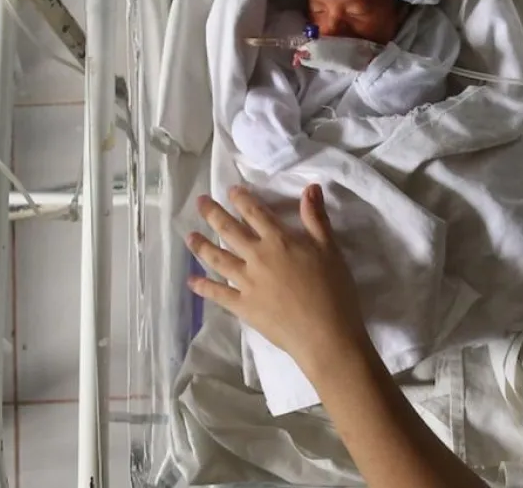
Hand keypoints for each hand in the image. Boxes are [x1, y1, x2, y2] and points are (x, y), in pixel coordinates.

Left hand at [186, 184, 368, 373]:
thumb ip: (316, 218)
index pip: (255, 213)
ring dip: (201, 245)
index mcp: (278, 241)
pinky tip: (191, 281)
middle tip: (199, 202)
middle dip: (212, 213)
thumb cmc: (334, 290)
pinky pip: (217, 293)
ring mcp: (246, 282)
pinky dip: (202, 286)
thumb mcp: (330, 249)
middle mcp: (257, 257)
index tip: (230, 190)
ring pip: (217, 258)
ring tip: (188, 236)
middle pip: (229, 230)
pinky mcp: (242, 306)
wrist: (326, 334)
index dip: (241, 199)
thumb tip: (310, 187)